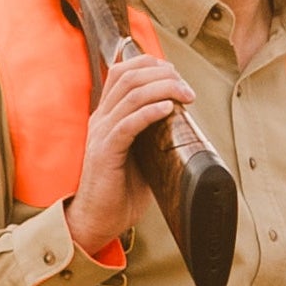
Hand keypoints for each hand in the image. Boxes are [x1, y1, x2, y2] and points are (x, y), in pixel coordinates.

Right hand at [63, 51, 197, 255]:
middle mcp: (101, 120)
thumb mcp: (143, 157)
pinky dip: (150, 112)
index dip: (150, 66)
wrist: (98, 220)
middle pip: (128, 76)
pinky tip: (168, 109)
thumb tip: (185, 127)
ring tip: (185, 95)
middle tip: (187, 88)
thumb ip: (155, 137)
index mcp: (108, 117)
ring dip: (162, 89)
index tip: (177, 75)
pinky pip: (128, 124)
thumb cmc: (121, 192)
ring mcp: (101, 134)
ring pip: (130, 95)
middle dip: (162, 75)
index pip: (123, 73)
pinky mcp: (105, 152)